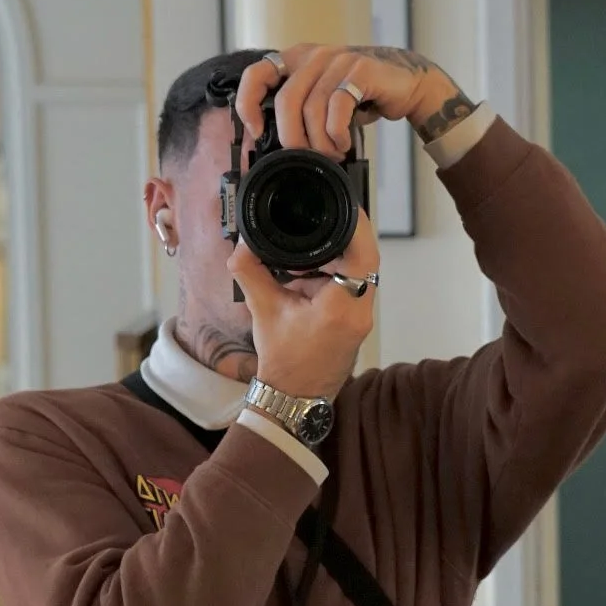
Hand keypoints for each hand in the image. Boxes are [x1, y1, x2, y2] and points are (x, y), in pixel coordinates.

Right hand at [228, 213, 379, 402]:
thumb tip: (241, 246)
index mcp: (341, 306)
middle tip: (316, 225)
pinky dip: (331, 278)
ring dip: (334, 261)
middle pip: (364, 260)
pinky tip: (305, 281)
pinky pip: (351, 288)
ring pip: (358, 273)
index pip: (364, 255)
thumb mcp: (263, 311)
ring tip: (302, 260)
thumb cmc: (283, 362)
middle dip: (341, 240)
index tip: (347, 207)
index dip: (359, 226)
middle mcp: (359, 312)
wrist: (293, 399)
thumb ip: (250, 273)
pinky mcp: (355, 324)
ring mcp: (360, 319)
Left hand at [233, 43, 461, 156]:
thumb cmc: (359, 97)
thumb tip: (270, 145)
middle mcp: (313, 56)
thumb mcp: (321, 101)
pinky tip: (343, 143)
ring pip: (312, 109)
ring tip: (332, 153)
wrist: (405, 85)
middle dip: (293, 138)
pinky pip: (338, 108)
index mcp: (295, 59)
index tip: (256, 131)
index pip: (256, 74)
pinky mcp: (361, 69)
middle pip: (286, 101)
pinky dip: (337, 134)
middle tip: (306, 156)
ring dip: (320, 142)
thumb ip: (297, 112)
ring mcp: (337, 60)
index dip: (248, 104)